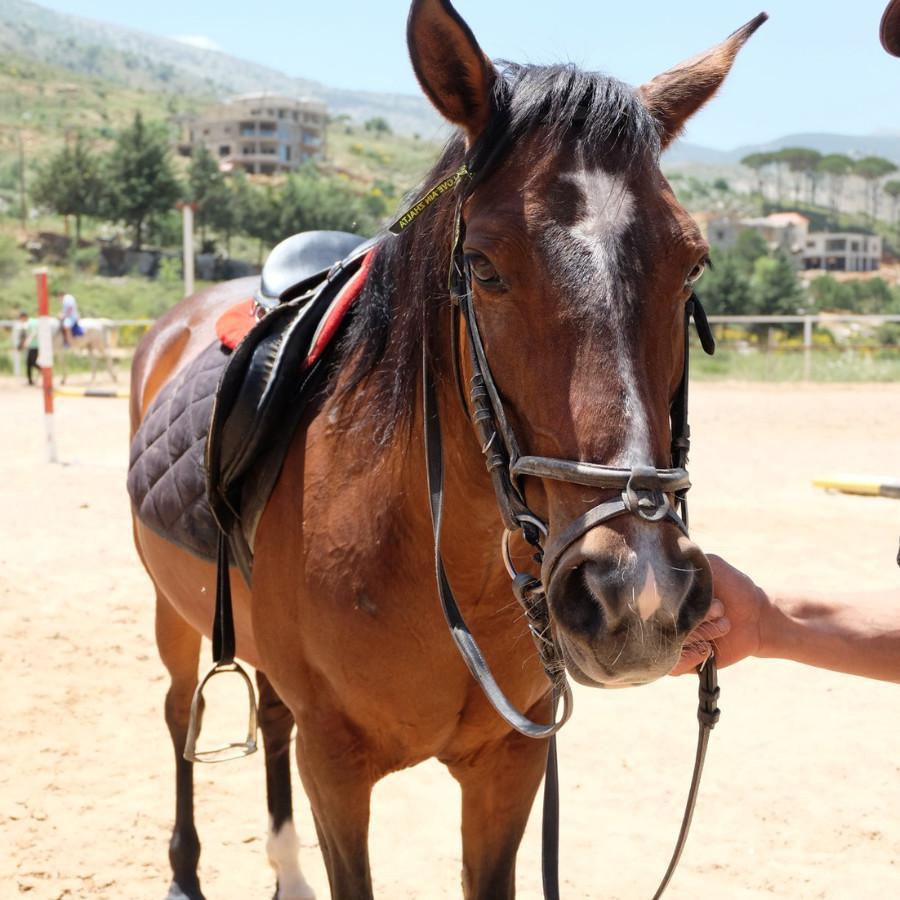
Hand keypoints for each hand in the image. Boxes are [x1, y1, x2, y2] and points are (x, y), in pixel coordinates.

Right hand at [670, 554, 766, 674]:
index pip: (646, 600)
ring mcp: (673, 640)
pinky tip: (710, 647)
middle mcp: (665, 618)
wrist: (759, 617)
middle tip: (719, 609)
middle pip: (660, 624)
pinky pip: (673, 667)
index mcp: (667, 596)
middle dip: (695, 618)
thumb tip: (665, 554)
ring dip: (699, 635)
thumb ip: (688, 559)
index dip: (671, 600)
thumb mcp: (712, 566)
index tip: (699, 598)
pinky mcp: (685, 660)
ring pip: (668, 645)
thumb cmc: (735, 587)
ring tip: (722, 625)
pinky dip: (691, 657)